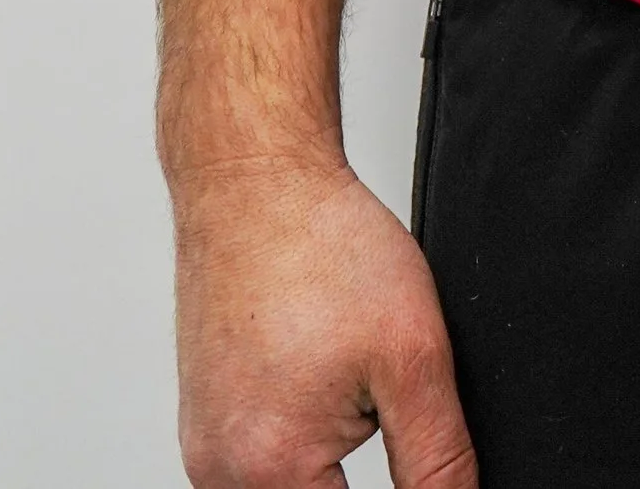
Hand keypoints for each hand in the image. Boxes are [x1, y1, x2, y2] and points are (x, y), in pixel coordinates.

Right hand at [172, 155, 477, 488]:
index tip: (397, 426)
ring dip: (327, 468)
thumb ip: (437, 459)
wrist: (253, 180)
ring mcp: (205, 450)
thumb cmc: (320, 245)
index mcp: (271, 470)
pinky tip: (317, 376)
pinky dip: (297, 440)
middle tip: (372, 395)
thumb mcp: (412, 356)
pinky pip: (257, 463)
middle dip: (360, 479)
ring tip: (346, 379)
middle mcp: (222, 474)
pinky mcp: (203, 425)